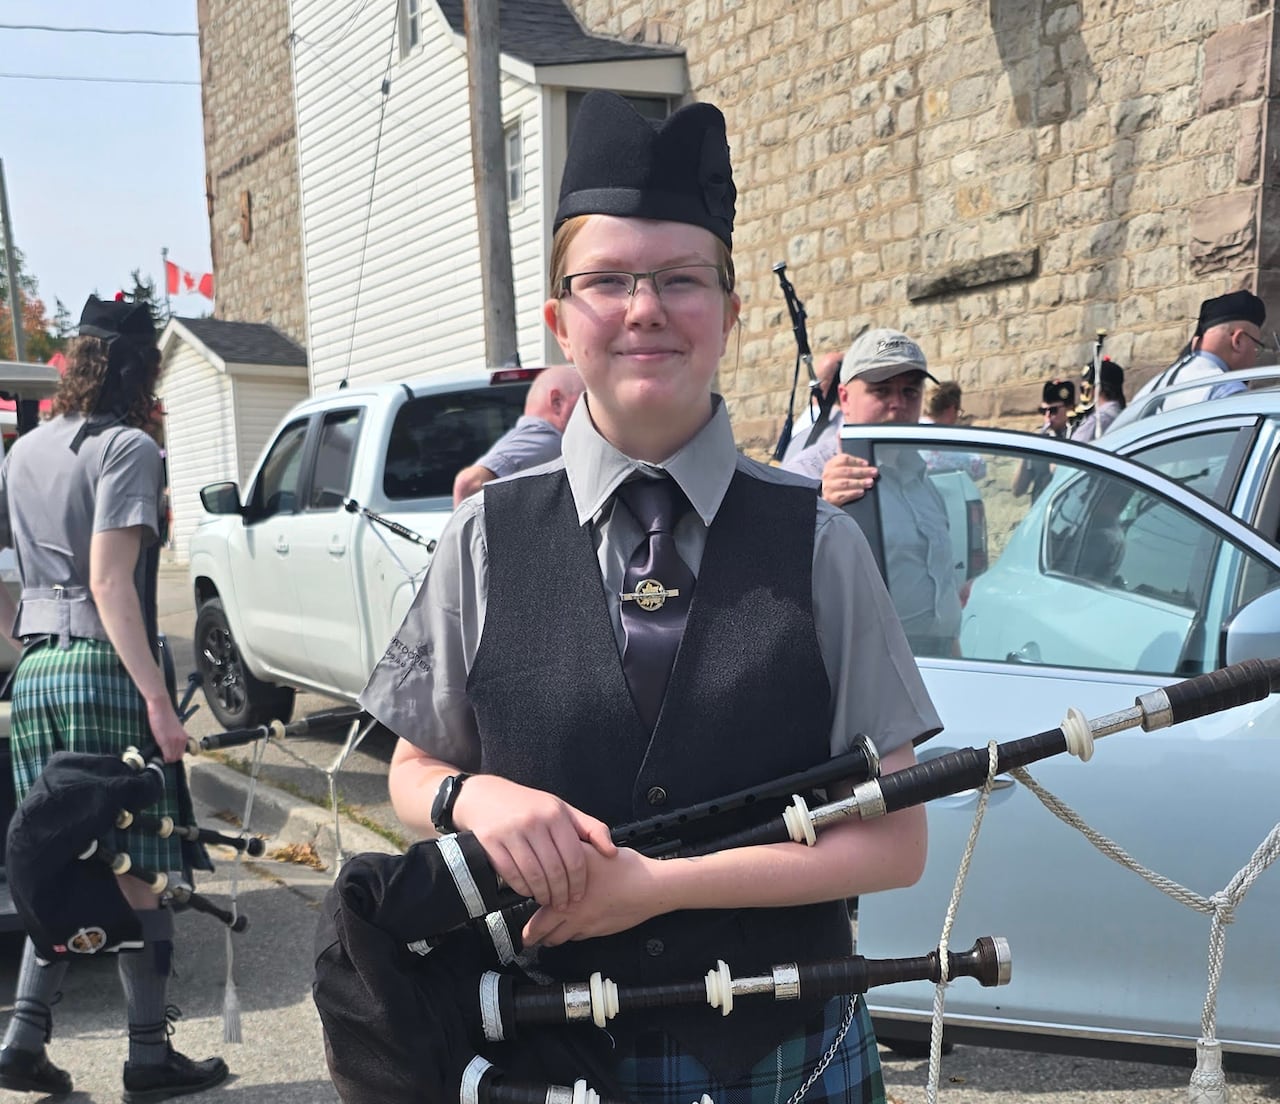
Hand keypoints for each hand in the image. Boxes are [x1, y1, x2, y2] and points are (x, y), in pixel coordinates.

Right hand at [146, 698, 189, 762]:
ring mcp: (175, 741)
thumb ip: (174, 739)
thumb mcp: (173, 729)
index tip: (166, 755)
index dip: (173, 756)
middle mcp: (182, 740)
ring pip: (172, 758)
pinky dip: (163, 757)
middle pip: (177, 757)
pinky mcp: (166, 740)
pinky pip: (167, 755)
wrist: (161, 706)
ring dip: (166, 758)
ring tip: (159, 754)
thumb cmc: (165, 716)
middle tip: (162, 755)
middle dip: (169, 758)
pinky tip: (159, 754)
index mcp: (184, 737)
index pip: (180, 754)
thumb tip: (170, 748)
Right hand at [456, 775, 616, 909]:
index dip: (579, 882)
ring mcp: (511, 832)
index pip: (574, 857)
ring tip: (548, 900)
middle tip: (564, 904)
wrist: (485, 796)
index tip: (579, 895)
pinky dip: (523, 888)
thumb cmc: (529, 805)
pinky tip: (529, 891)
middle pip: (555, 870)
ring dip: (543, 894)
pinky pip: (511, 874)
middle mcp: (534, 822)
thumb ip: (590, 828)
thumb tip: (612, 852)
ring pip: (534, 875)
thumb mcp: (562, 809)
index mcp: (555, 814)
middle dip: (562, 893)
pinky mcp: (491, 842)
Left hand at [522, 845, 659, 946]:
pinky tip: (572, 929)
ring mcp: (587, 923)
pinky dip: (571, 935)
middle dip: (532, 937)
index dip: (526, 916)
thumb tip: (553, 847)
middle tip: (525, 939)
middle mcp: (573, 910)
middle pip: (543, 931)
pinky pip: (579, 937)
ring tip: (544, 938)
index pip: (538, 909)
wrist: (651, 888)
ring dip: (550, 939)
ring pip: (560, 938)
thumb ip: (571, 850)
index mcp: (566, 890)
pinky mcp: (600, 930)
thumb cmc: (625, 868)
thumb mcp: (593, 850)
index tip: (518, 917)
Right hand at [820, 452, 876, 506]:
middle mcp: (828, 474)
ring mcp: (829, 486)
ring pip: (845, 483)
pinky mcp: (831, 498)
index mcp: (831, 464)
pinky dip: (853, 493)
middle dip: (862, 471)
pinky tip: (861, 492)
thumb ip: (844, 454)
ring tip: (870, 482)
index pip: (843, 459)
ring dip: (859, 482)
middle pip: (846, 471)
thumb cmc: (837, 480)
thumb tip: (840, 434)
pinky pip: (843, 495)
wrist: (829, 496)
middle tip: (873, 472)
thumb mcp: (839, 466)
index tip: (867, 463)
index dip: (856, 460)